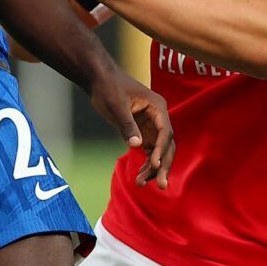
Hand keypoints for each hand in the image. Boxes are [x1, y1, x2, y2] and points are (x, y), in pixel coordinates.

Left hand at [89, 70, 173, 188]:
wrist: (99, 79)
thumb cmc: (108, 87)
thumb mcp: (116, 106)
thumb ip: (127, 125)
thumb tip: (137, 146)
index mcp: (157, 107)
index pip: (165, 131)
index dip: (161, 149)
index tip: (154, 164)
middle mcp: (159, 117)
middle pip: (167, 145)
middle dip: (163, 165)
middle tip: (161, 186)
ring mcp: (152, 126)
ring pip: (159, 151)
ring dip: (153, 169)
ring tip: (141, 184)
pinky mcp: (143, 132)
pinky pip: (149, 151)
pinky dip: (146, 165)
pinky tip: (140, 178)